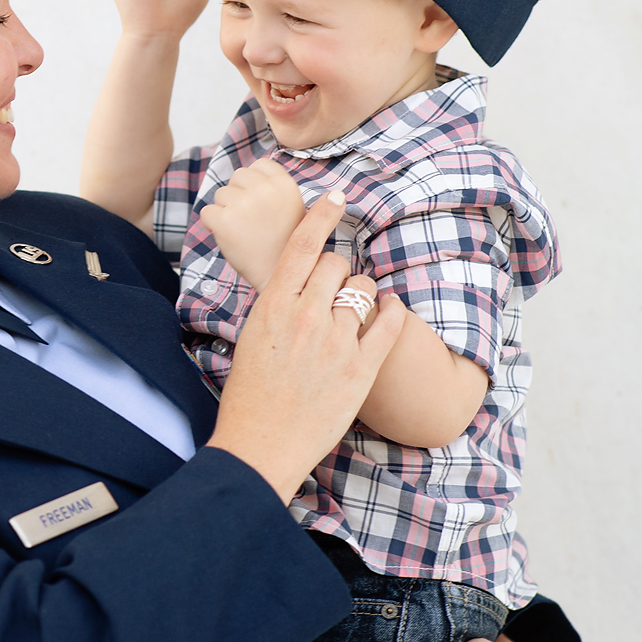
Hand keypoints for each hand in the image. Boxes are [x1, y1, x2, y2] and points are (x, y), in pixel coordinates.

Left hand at [201, 157, 307, 290]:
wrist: (281, 278)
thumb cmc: (284, 244)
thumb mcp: (292, 207)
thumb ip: (273, 187)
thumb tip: (248, 172)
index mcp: (285, 184)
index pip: (259, 165)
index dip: (255, 183)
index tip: (261, 203)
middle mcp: (265, 189)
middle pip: (237, 176)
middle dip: (239, 194)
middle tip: (251, 221)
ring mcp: (243, 204)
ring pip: (221, 194)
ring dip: (226, 211)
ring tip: (244, 231)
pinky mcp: (224, 221)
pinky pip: (207, 212)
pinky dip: (213, 225)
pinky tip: (230, 238)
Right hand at [206, 190, 407, 500]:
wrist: (260, 446)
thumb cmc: (249, 396)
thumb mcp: (251, 337)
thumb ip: (278, 305)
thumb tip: (301, 280)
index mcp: (273, 306)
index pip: (303, 244)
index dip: (323, 214)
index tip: (337, 195)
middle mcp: (306, 316)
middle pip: (338, 265)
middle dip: (339, 275)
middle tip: (334, 295)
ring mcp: (335, 342)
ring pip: (364, 291)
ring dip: (362, 298)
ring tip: (352, 317)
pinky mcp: (360, 369)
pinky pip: (389, 324)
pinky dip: (391, 313)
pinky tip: (388, 313)